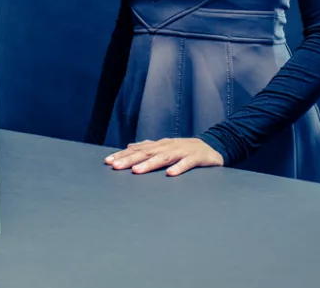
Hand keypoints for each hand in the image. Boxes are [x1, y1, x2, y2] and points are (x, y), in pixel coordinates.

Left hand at [104, 137, 224, 176]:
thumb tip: (129, 146)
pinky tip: (170, 174)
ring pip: (164, 157)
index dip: (123, 155)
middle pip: (147, 153)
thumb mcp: (165, 147)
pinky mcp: (196, 158)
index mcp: (160, 145)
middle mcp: (168, 146)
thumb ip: (148, 147)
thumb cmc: (185, 150)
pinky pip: (187, 163)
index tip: (108, 162)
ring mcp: (182, 151)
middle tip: (115, 167)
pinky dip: (179, 168)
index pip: (138, 149)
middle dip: (130, 159)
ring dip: (149, 164)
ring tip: (136, 171)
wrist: (212, 147)